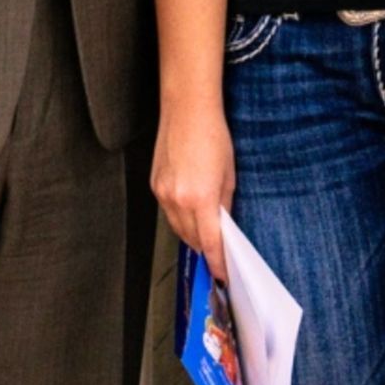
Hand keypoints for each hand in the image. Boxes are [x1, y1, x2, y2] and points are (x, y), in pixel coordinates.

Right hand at [152, 103, 234, 285]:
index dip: (217, 262)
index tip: (223, 274)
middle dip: (205, 249)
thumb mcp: (229, 173)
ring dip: (191, 235)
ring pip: (177, 228)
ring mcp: (163, 193)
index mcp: (200, 198)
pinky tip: (190, 212)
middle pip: (191, 239)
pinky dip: (180, 217)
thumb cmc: (213, 136)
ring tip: (206, 234)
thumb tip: (224, 225)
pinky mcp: (155, 185)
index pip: (210, 243)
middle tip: (218, 253)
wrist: (187, 110)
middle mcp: (177, 200)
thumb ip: (225, 204)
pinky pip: (168, 212)